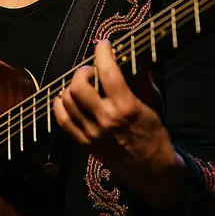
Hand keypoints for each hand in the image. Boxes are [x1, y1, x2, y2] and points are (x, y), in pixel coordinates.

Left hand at [53, 39, 185, 209]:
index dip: (103, 52)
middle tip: (92, 70)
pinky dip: (60, 105)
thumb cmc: (155, 135)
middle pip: (79, 86)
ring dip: (71, 86)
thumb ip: (143, 81)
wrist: (151, 170)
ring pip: (67, 101)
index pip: (108, 71)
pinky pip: (62, 121)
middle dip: (83, 71)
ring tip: (81, 84)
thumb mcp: (154, 104)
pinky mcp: (84, 144)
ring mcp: (92, 133)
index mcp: (126, 107)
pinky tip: (65, 98)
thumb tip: (135, 58)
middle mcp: (105, 119)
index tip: (103, 45)